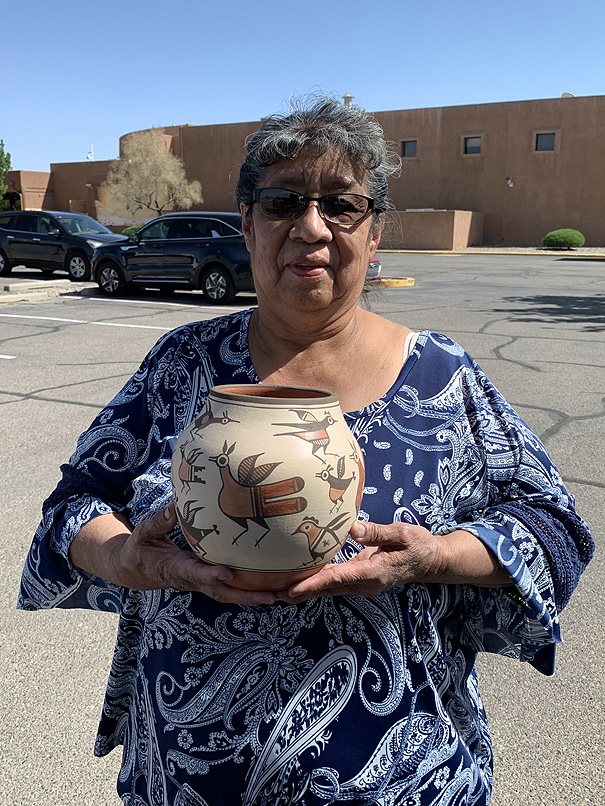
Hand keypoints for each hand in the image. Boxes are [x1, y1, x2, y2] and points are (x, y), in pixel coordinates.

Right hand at [69, 503, 277, 605]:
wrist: (135, 570)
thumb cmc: (141, 548)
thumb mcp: (144, 532)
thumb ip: (160, 520)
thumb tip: (175, 505)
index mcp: (176, 568)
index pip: (195, 573)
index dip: (211, 575)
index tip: (228, 572)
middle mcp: (191, 580)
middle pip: (221, 592)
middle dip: (246, 596)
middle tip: (272, 596)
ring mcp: (200, 583)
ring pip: (228, 594)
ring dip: (253, 598)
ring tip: (280, 596)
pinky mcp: (205, 581)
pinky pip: (228, 590)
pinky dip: (247, 592)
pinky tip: (268, 588)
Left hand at [277, 520, 444, 602]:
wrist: (431, 562)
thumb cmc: (418, 545)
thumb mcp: (402, 534)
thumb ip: (376, 532)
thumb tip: (351, 528)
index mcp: (373, 573)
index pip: (336, 579)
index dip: (312, 585)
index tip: (290, 590)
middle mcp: (364, 583)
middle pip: (325, 589)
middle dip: (297, 592)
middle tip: (269, 593)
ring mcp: (361, 584)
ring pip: (327, 588)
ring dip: (302, 589)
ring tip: (274, 589)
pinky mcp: (359, 579)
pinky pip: (333, 583)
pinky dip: (314, 582)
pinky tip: (298, 578)